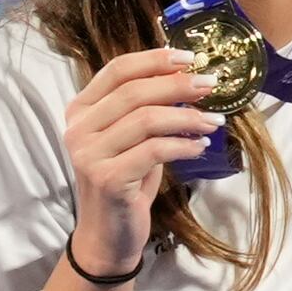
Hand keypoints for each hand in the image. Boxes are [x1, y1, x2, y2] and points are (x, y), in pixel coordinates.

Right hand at [66, 46, 216, 279]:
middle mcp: (78, 128)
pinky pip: (153, 150)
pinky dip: (183, 145)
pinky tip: (201, 146)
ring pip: (146, 119)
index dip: (154, 59)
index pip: (117, 70)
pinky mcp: (106, 178)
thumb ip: (146, 107)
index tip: (190, 58)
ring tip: (214, 121)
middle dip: (178, 85)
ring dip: (187, 117)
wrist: (109, 232)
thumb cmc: (126, 179)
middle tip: (210, 85)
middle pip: (134, 92)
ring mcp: (88, 154)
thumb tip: (189, 77)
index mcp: (81, 110)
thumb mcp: (133, 137)